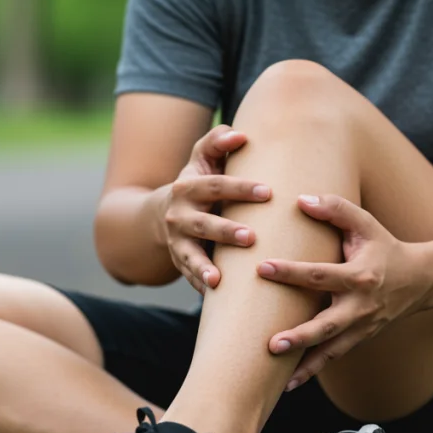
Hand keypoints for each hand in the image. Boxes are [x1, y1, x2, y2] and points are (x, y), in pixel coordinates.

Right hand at [158, 125, 271, 292]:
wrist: (163, 215)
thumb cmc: (199, 183)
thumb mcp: (203, 159)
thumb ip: (218, 142)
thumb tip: (240, 134)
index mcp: (188, 186)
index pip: (215, 185)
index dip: (240, 187)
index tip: (268, 192)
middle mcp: (178, 215)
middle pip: (203, 223)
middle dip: (225, 231)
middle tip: (251, 237)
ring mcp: (176, 241)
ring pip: (190, 255)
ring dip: (204, 266)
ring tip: (219, 279)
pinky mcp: (179, 262)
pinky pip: (189, 276)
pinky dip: (200, 285)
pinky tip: (215, 297)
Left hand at [257, 194, 432, 390]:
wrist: (419, 281)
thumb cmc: (384, 248)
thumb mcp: (366, 224)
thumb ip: (336, 208)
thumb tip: (301, 200)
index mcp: (360, 276)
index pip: (320, 275)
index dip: (291, 272)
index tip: (262, 267)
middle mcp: (361, 307)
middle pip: (327, 325)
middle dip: (300, 336)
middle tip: (271, 343)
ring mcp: (361, 328)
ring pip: (330, 350)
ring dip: (305, 364)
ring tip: (278, 378)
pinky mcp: (359, 340)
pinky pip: (333, 358)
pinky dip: (312, 371)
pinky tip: (288, 385)